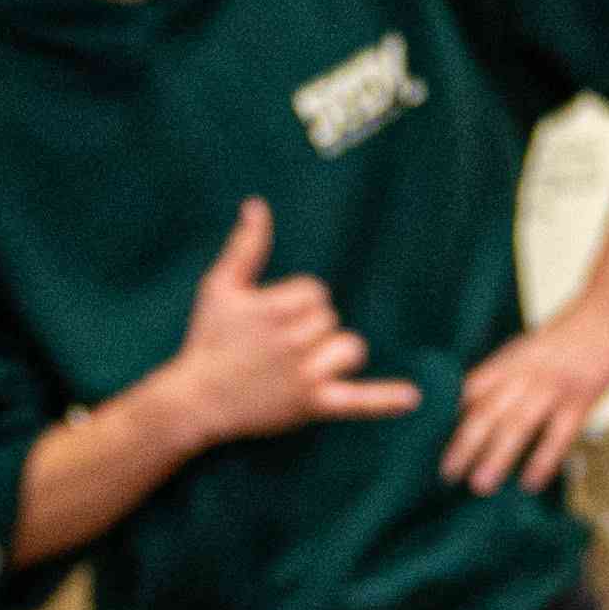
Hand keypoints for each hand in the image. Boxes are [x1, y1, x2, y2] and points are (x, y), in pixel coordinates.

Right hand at [149, 200, 422, 455]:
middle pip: (331, 318)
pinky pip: (357, 400)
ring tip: (304, 364)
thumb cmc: (207, 338)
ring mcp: (306, 373)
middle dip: (309, 329)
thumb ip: (246, 245)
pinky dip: (384, 400)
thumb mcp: (220, 286)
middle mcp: (294, 339)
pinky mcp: (313, 404)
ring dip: (334, 353)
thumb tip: (258, 205)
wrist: (197, 399)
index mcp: (276, 307)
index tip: (269, 322)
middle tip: (274, 349)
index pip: (316, 292)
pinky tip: (411, 398)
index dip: (296, 303)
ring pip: (349, 348)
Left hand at [441, 281, 608, 496]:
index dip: (448, 416)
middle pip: (488, 410)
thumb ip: (503, 375)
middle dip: (465, 443)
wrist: (606, 307)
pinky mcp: (582, 398)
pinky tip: (530, 483)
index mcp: (508, 360)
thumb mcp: (526, 349)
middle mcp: (525, 373)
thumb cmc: (563, 335)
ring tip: (480, 485)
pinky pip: (559, 434)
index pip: (471, 390)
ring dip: (498, 456)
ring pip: (519, 424)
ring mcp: (553, 386)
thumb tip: (471, 409)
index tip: (428, 442)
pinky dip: (544, 460)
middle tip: (447, 474)